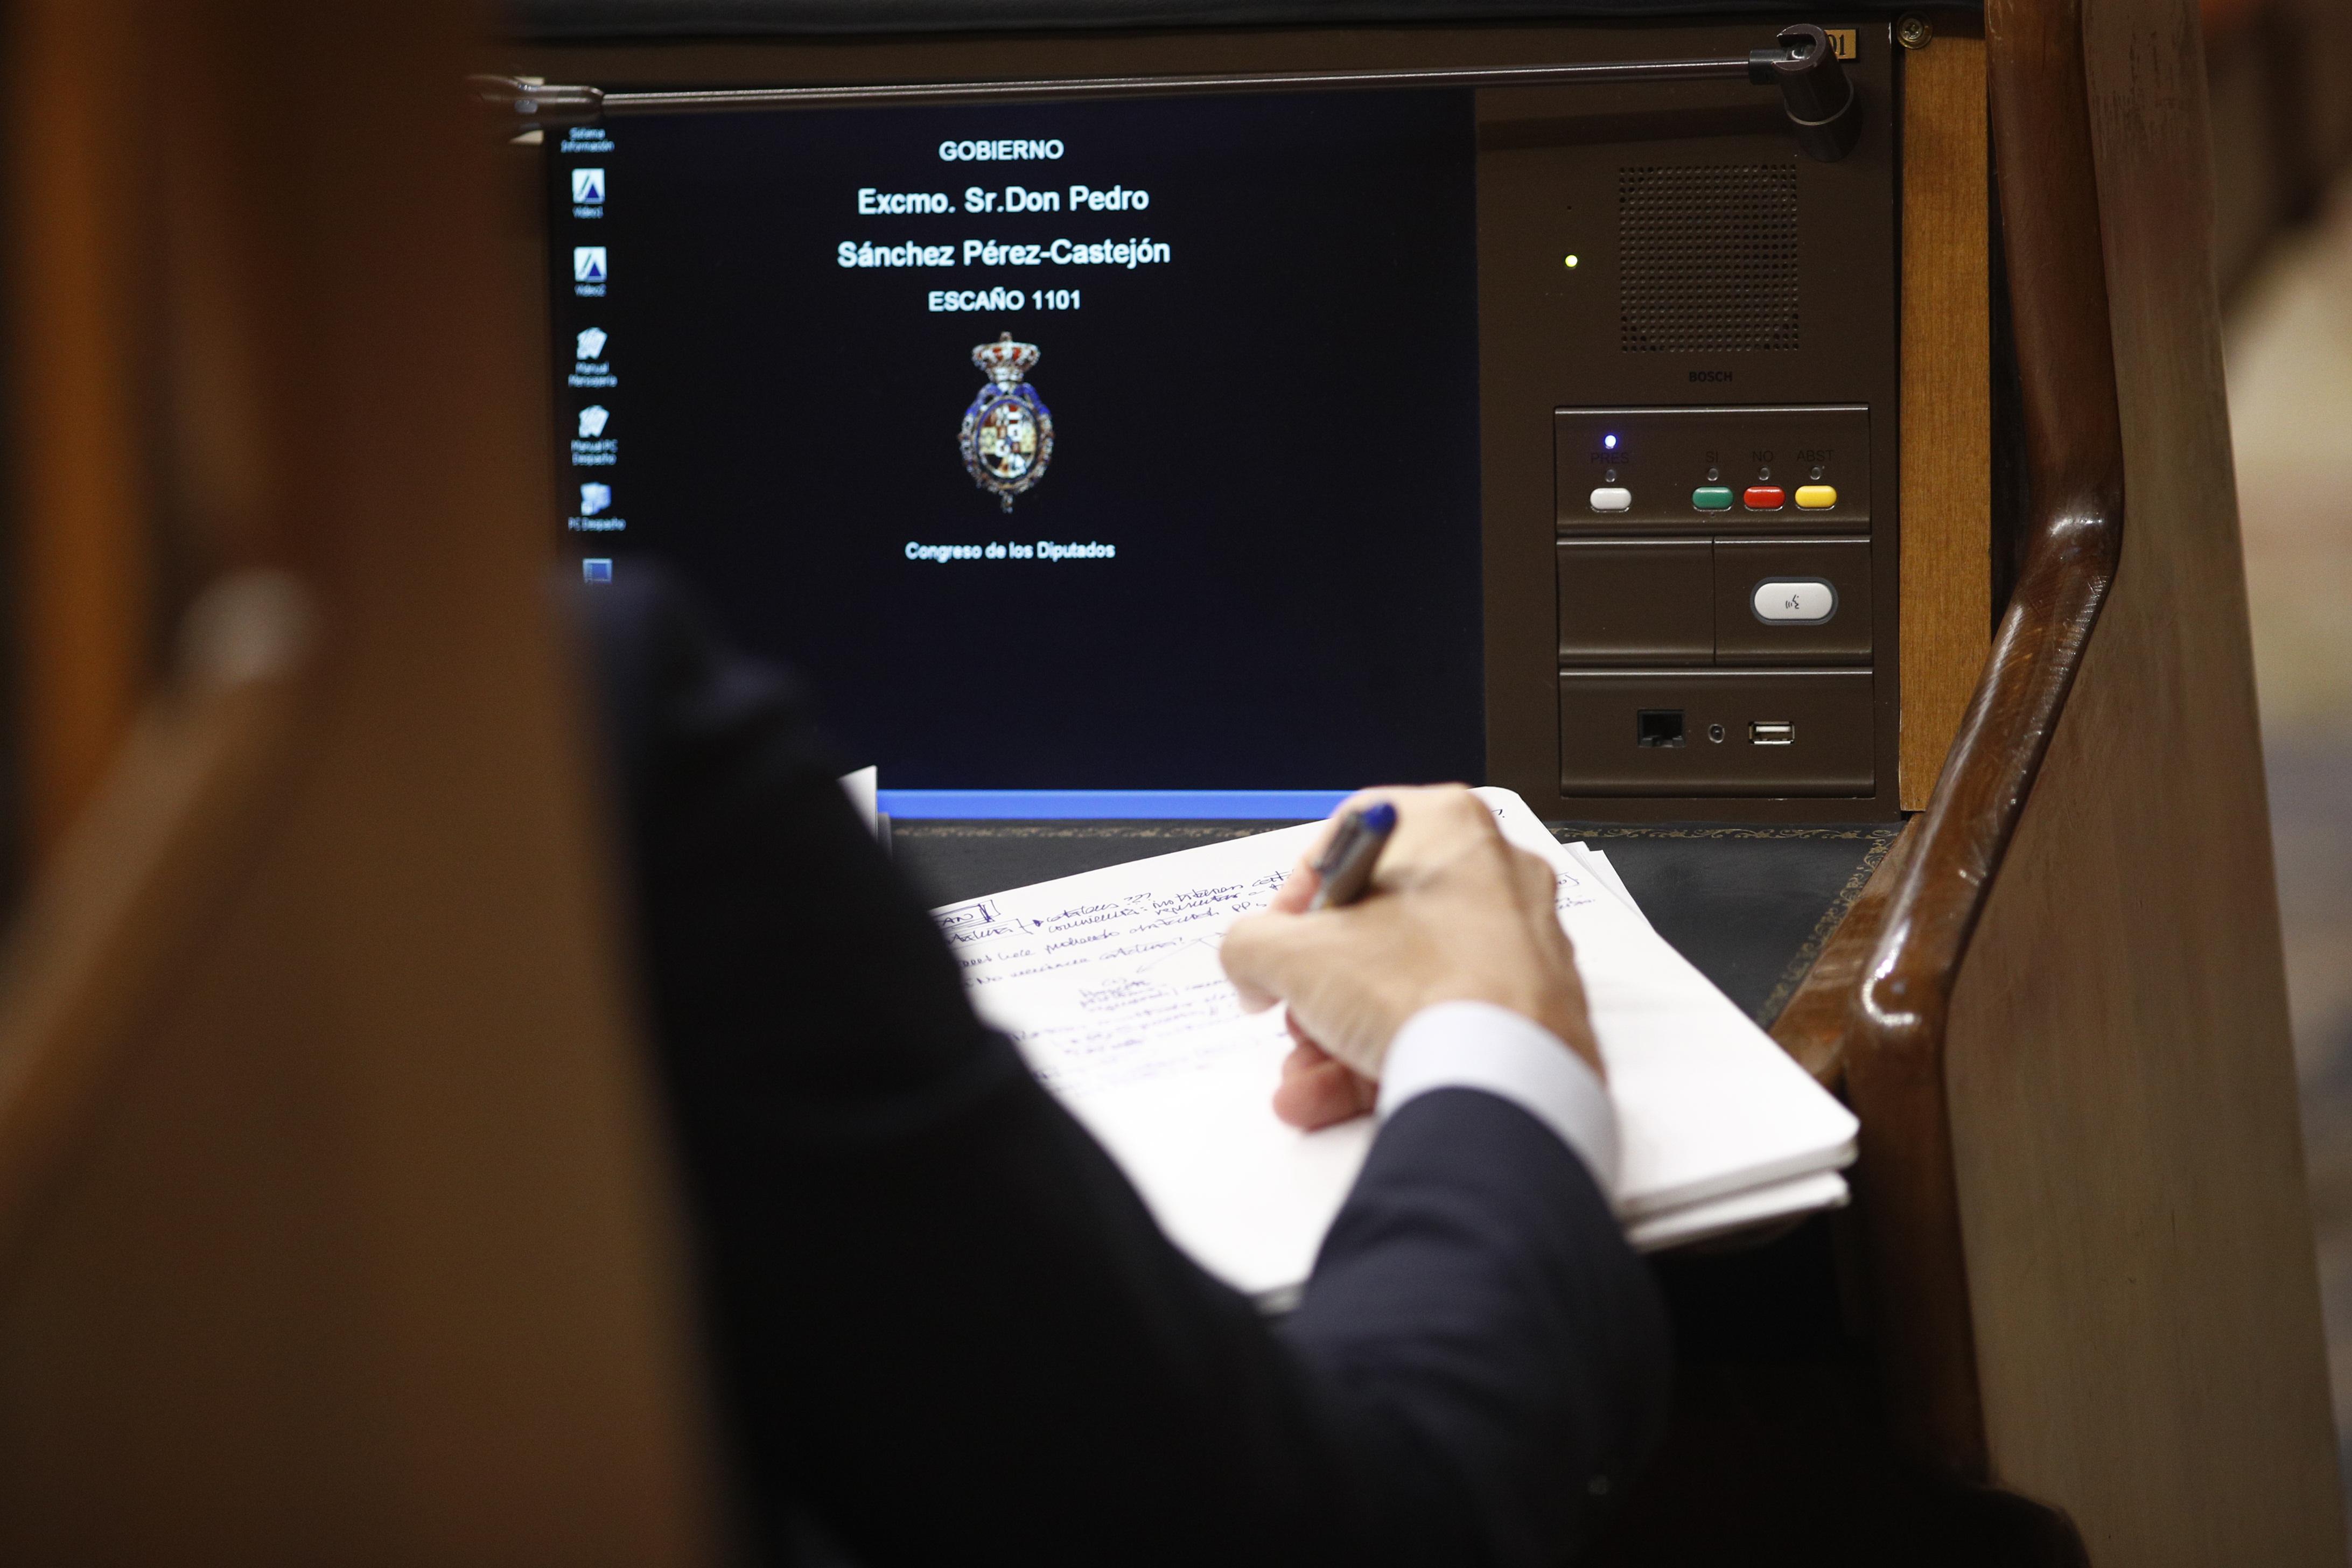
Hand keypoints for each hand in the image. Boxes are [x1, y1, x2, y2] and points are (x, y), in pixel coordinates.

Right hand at [1221, 786, 1602, 1129]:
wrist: (1502, 1075)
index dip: (1297, 895)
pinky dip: (1389, 1052)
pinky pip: (1444, 1024)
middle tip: (1295, 1009)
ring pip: (1409, 983)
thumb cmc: (1422, 988)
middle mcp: (1495, 874)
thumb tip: (1251, 964)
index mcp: (1447, 826)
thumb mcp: (1289, 954)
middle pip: (1379, 921)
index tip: (1278, 939)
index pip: (1352, 840)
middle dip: (1321, 979)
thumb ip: (1249, 944)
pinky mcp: (1531, 1010)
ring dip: (1341, 1029)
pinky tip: (1333, 1094)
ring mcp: (1520, 945)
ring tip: (1306, 1071)